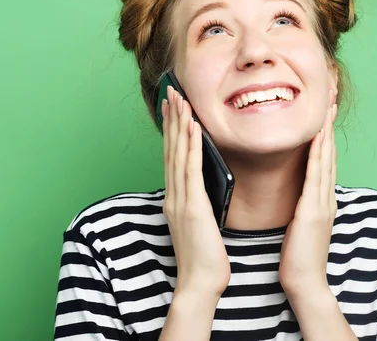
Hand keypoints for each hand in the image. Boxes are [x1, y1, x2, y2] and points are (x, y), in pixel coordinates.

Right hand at [161, 85, 230, 298]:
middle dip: (171, 119)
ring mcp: (180, 199)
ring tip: (179, 98)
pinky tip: (193, 126)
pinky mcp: (192, 205)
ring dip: (178, 124)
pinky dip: (191, 145)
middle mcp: (174, 195)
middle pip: (170, 149)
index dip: (172, 130)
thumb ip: (199, 200)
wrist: (200, 283)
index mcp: (176, 199)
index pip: (173, 157)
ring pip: (178, 154)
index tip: (173, 107)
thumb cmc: (204, 256)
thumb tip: (206, 184)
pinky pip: (191, 169)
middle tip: (170, 92)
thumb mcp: (200, 222)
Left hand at [279, 94, 337, 298]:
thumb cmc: (299, 257)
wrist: (305, 282)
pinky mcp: (313, 210)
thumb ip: (303, 208)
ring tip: (327, 110)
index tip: (323, 117)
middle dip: (329, 128)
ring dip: (326, 133)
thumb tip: (299, 196)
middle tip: (330, 102)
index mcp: (322, 202)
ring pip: (326, 160)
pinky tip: (318, 137)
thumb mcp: (301, 227)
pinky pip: (316, 175)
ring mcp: (322, 203)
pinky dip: (319, 153)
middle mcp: (326, 198)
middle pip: (329, 156)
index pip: (324, 163)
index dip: (325, 138)